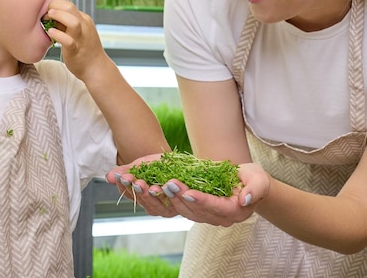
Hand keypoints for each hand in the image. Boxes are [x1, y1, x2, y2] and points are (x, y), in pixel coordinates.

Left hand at [43, 0, 109, 79]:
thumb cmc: (83, 50)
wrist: (96, 68)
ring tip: (48, 18)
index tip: (46, 12)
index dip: (55, 5)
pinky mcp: (76, 50)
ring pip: (73, 22)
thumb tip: (50, 16)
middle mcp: (84, 26)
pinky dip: (58, 35)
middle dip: (54, 6)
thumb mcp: (77, 32)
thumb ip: (65, 23)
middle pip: (70, 7)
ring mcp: (81, 38)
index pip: (68, 5)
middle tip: (45, 14)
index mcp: (83, 20)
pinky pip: (68, 41)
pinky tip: (50, 33)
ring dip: (58, 17)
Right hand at [105, 154, 177, 217]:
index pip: (129, 195)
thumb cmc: (160, 165)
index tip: (123, 177)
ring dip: (155, 197)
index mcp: (141, 197)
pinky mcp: (183, 206)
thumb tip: (107, 177)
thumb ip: (125, 171)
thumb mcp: (140, 166)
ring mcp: (168, 208)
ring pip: (159, 207)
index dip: (125, 187)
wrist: (185, 163)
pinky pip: (178, 204)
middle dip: (140, 192)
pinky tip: (171, 185)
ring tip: (153, 187)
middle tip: (137, 182)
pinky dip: (175, 195)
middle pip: (143, 203)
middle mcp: (153, 206)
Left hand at [106, 157, 269, 225]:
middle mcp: (211, 217)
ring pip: (174, 209)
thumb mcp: (259, 180)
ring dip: (158, 197)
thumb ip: (255, 189)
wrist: (240, 182)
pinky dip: (150, 195)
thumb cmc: (251, 180)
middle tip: (163, 184)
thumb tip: (245, 199)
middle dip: (175, 197)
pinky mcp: (184, 206)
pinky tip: (138, 184)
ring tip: (146, 184)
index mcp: (230, 212)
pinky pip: (165, 205)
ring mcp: (196, 213)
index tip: (187, 191)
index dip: (200, 201)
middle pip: (190, 210)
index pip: (214, 208)